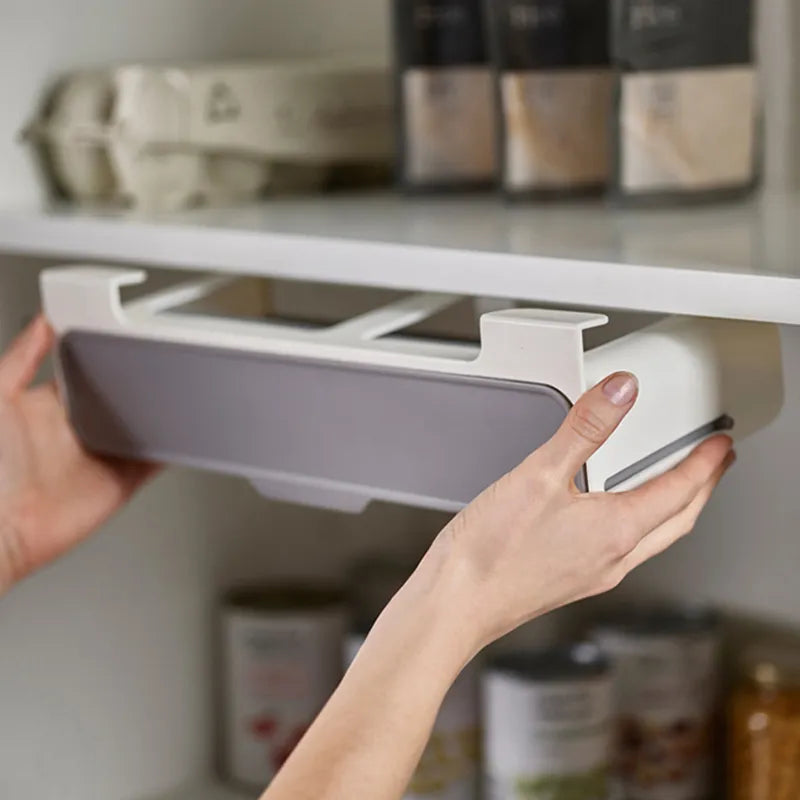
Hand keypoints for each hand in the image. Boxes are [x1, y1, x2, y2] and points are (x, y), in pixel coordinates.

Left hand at [0, 315, 158, 592]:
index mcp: (43, 407)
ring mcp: (99, 457)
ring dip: (159, 414)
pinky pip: (154, 462)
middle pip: (119, 397)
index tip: (126, 336)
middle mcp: (74, 431)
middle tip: (160, 363)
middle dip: (140, 382)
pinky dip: (172, 449)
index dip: (105, 355)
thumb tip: (42, 320)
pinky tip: (183, 433)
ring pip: (141, 427)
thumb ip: (21, 357)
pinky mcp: (120, 483)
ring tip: (180, 393)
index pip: (84, 372)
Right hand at [423, 371, 734, 653]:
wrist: (457, 602)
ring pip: (654, 537)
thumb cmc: (491, 552)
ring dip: (674, 509)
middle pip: (678, 520)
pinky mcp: (572, 580)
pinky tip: (615, 516)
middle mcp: (613, 558)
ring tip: (676, 486)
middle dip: (702, 489)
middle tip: (714, 465)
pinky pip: (625, 549)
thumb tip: (620, 393)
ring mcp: (594, 573)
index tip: (720, 444)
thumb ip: (584, 428)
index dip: (705, 463)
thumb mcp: (538, 474)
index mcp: (615, 530)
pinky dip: (639, 525)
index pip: (679, 491)